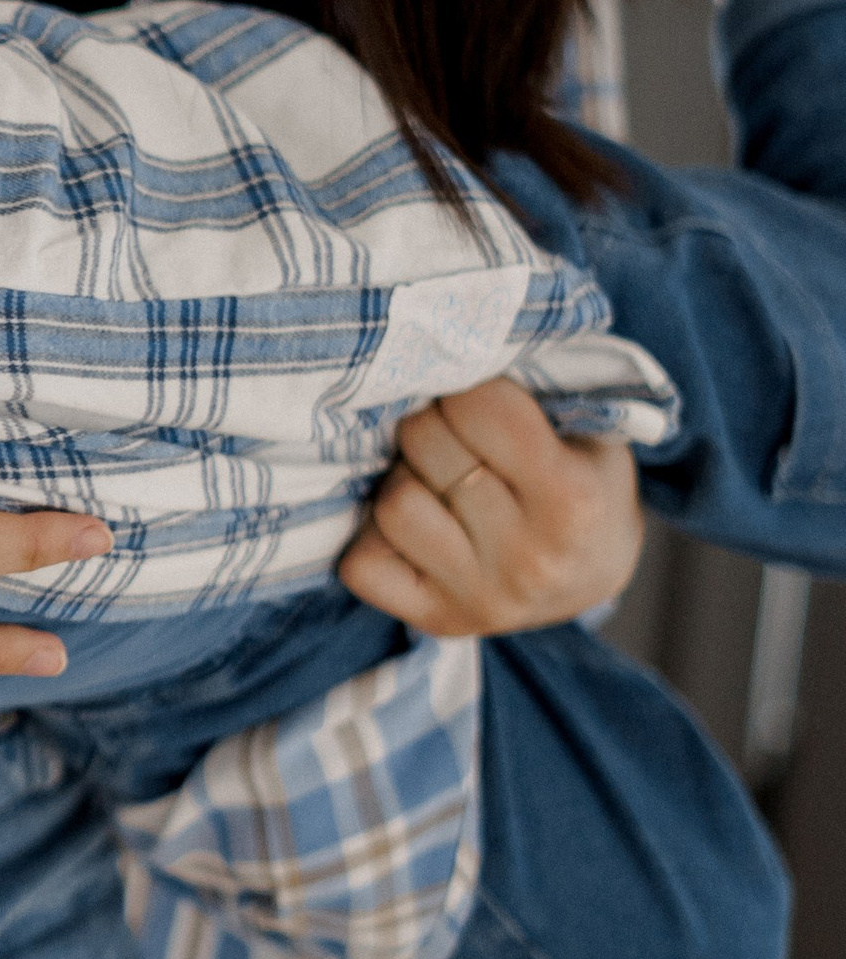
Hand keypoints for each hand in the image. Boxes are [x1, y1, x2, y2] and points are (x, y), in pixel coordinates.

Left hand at [339, 377, 644, 637]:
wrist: (595, 572)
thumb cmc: (584, 477)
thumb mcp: (590, 427)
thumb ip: (537, 388)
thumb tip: (452, 336)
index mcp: (572, 500)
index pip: (479, 406)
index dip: (469, 387)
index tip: (480, 396)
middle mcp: (528, 559)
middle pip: (426, 445)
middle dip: (433, 422)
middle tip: (455, 433)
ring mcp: (481, 598)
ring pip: (392, 502)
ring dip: (404, 477)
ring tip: (437, 480)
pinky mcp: (439, 622)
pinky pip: (362, 564)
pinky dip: (375, 536)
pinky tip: (416, 524)